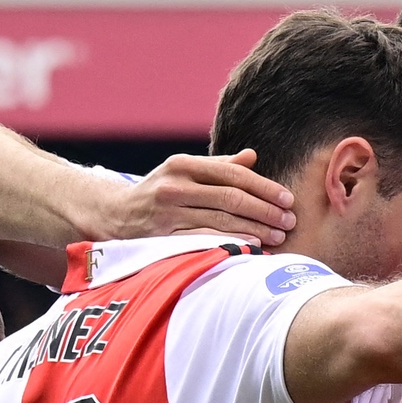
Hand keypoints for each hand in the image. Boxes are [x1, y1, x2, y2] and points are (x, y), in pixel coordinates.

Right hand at [94, 149, 294, 250]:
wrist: (112, 216)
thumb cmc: (155, 193)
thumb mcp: (181, 173)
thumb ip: (217, 166)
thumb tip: (252, 156)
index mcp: (183, 165)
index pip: (232, 173)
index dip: (263, 186)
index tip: (287, 199)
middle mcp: (175, 185)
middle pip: (231, 196)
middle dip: (265, 210)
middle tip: (290, 221)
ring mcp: (168, 212)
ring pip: (220, 219)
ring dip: (254, 229)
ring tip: (278, 236)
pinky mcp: (163, 236)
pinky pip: (204, 239)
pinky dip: (230, 242)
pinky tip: (251, 246)